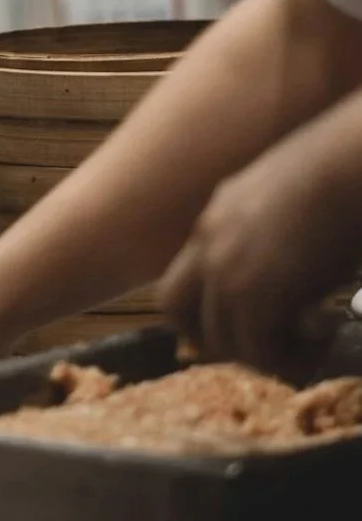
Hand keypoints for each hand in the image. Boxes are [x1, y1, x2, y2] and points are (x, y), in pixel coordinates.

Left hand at [159, 144, 361, 375]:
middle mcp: (210, 238)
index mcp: (219, 214)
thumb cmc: (344, 166)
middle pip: (176, 310)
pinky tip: (325, 344)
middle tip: (269, 349)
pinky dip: (289, 361)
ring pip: (219, 338)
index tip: (248, 324)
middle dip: (216, 340)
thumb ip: (279, 223)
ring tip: (309, 352)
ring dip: (263, 356)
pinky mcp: (256, 289)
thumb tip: (303, 258)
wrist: (354, 159)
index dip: (207, 309)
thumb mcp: (295, 189)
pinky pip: (258, 349)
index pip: (186, 275)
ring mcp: (226, 264)